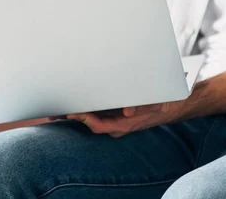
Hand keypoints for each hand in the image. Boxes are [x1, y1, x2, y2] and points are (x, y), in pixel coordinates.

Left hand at [63, 100, 187, 137]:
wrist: (172, 105)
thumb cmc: (161, 104)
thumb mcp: (154, 104)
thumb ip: (141, 107)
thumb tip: (128, 111)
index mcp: (124, 125)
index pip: (98, 125)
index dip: (84, 120)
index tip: (73, 113)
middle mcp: (116, 124)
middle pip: (89, 122)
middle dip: (72, 116)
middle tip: (54, 111)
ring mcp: (114, 119)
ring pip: (91, 117)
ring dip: (75, 111)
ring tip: (56, 106)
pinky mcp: (113, 112)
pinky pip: (95, 111)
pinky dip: (83, 106)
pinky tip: (72, 99)